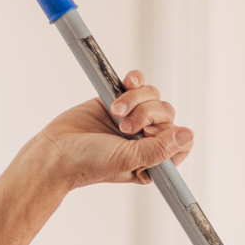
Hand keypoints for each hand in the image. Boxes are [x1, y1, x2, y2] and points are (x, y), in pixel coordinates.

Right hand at [28, 71, 193, 191]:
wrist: (56, 150)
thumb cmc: (89, 163)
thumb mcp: (129, 159)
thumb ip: (159, 149)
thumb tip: (187, 135)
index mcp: (154, 160)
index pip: (181, 143)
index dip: (171, 133)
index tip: (150, 134)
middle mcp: (146, 139)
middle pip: (167, 114)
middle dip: (148, 115)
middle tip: (124, 127)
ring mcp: (133, 118)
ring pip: (153, 96)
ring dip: (135, 100)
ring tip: (115, 112)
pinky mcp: (119, 100)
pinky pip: (138, 83)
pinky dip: (134, 81)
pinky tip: (125, 84)